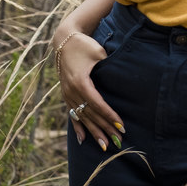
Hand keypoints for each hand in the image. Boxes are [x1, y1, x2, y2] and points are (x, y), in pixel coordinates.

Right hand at [54, 28, 123, 149]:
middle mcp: (72, 91)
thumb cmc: (85, 45)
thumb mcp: (98, 53)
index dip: (110, 116)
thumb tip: (123, 79)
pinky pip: (72, 113)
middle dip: (105, 128)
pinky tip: (82, 140)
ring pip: (82, 116)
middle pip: (91, 114)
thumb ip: (108, 66)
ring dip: (94, 131)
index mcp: (80, 82)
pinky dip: (78, 127)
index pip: (97, 104)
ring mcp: (67, 93)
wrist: (63, 40)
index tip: (121, 126)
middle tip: (118, 141)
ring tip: (104, 145)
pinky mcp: (66, 94)